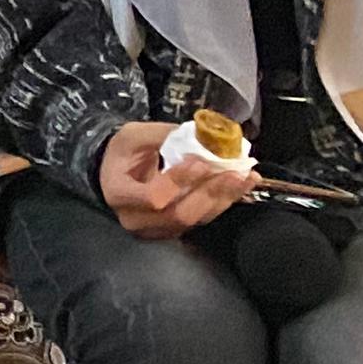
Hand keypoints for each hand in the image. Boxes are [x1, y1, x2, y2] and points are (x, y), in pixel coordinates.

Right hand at [98, 121, 251, 239]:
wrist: (118, 174)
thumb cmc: (124, 153)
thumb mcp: (133, 135)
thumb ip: (162, 135)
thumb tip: (201, 135)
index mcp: (119, 193)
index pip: (153, 197)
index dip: (178, 181)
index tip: (199, 161)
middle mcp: (136, 218)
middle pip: (180, 214)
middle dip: (210, 192)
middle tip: (233, 172)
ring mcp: (157, 228)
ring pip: (196, 219)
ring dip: (224, 197)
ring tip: (244, 176)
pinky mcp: (176, 229)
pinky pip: (204, 219)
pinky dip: (225, 201)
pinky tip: (241, 184)